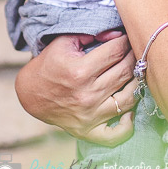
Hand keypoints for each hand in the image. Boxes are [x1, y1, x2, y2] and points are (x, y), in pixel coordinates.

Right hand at [14, 30, 137, 144]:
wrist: (30, 94)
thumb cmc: (48, 65)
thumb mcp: (62, 42)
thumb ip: (89, 34)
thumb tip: (115, 34)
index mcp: (80, 71)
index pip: (115, 52)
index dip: (124, 41)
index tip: (126, 37)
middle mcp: (87, 95)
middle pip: (124, 72)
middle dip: (133, 56)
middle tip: (134, 50)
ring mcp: (89, 116)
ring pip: (128, 98)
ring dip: (137, 83)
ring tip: (135, 73)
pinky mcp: (88, 131)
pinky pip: (116, 134)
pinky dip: (127, 124)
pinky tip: (129, 110)